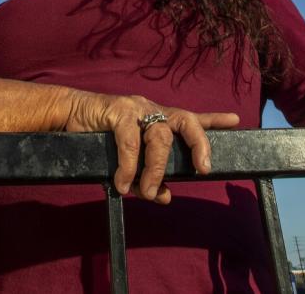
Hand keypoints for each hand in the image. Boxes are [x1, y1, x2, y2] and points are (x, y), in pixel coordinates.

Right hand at [66, 92, 238, 203]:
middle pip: (185, 121)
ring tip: (145, 193)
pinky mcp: (117, 111)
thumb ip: (147, 176)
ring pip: (159, 137)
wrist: (68, 115)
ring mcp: (136, 108)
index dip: (214, 120)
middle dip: (199, 145)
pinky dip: (129, 166)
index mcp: (158, 119)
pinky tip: (122, 183)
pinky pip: (129, 142)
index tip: (235, 120)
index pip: (191, 118)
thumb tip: (164, 197)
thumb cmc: (100, 136)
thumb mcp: (128, 161)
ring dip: (154, 170)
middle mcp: (152, 110)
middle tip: (202, 170)